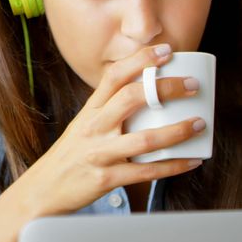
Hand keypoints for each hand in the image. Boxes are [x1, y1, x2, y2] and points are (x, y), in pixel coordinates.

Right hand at [5, 45, 205, 218]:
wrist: (43, 191)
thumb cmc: (70, 157)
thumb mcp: (83, 126)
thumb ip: (109, 111)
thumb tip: (146, 96)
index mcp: (89, 111)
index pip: (114, 76)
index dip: (141, 60)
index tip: (165, 50)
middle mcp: (94, 128)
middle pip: (132, 98)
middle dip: (166, 88)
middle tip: (192, 86)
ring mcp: (100, 154)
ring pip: (145, 139)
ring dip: (177, 130)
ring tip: (199, 123)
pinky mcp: (106, 179)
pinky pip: (146, 172)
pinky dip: (173, 166)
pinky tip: (192, 161)